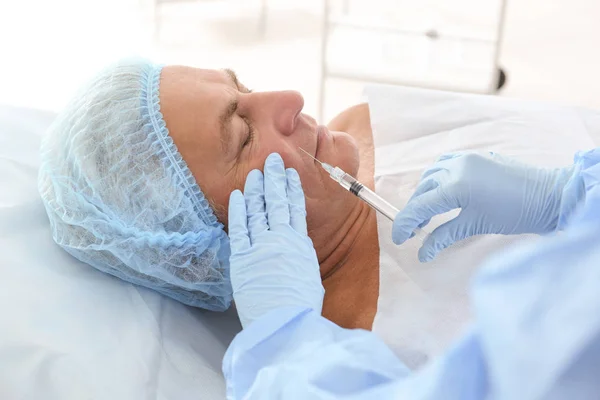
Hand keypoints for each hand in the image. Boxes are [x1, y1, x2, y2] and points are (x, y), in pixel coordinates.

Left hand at [228, 153, 323, 328]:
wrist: (286, 322)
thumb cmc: (301, 305)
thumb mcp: (309, 275)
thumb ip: (299, 256)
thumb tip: (294, 248)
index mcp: (300, 244)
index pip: (296, 208)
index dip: (292, 188)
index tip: (290, 174)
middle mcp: (281, 239)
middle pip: (277, 202)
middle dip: (274, 179)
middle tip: (273, 161)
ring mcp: (261, 246)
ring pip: (257, 210)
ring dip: (255, 190)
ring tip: (255, 173)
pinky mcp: (242, 257)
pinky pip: (239, 228)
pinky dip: (238, 210)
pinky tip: (237, 195)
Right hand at [393, 152, 575, 261]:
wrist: (550, 195)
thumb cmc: (516, 213)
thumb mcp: (475, 226)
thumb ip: (444, 236)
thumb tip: (423, 253)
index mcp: (456, 185)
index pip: (420, 205)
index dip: (406, 223)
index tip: (400, 239)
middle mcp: (457, 167)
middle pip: (422, 189)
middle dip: (415, 211)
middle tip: (414, 231)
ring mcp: (466, 158)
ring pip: (431, 174)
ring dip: (425, 193)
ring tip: (428, 213)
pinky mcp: (476, 156)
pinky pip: (445, 164)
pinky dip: (438, 178)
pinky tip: (442, 192)